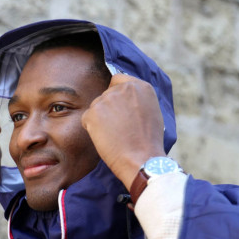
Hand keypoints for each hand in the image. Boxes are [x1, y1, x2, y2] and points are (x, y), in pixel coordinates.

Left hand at [82, 74, 164, 189]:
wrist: (142, 158)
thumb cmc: (148, 142)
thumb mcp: (152, 111)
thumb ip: (138, 100)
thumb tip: (126, 99)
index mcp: (140, 86)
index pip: (118, 80)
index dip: (116, 94)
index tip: (118, 107)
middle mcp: (122, 88)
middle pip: (106, 95)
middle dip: (109, 109)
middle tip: (119, 128)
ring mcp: (106, 99)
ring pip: (96, 107)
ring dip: (101, 119)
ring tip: (115, 135)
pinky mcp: (93, 112)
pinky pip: (87, 119)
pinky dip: (92, 129)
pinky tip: (106, 139)